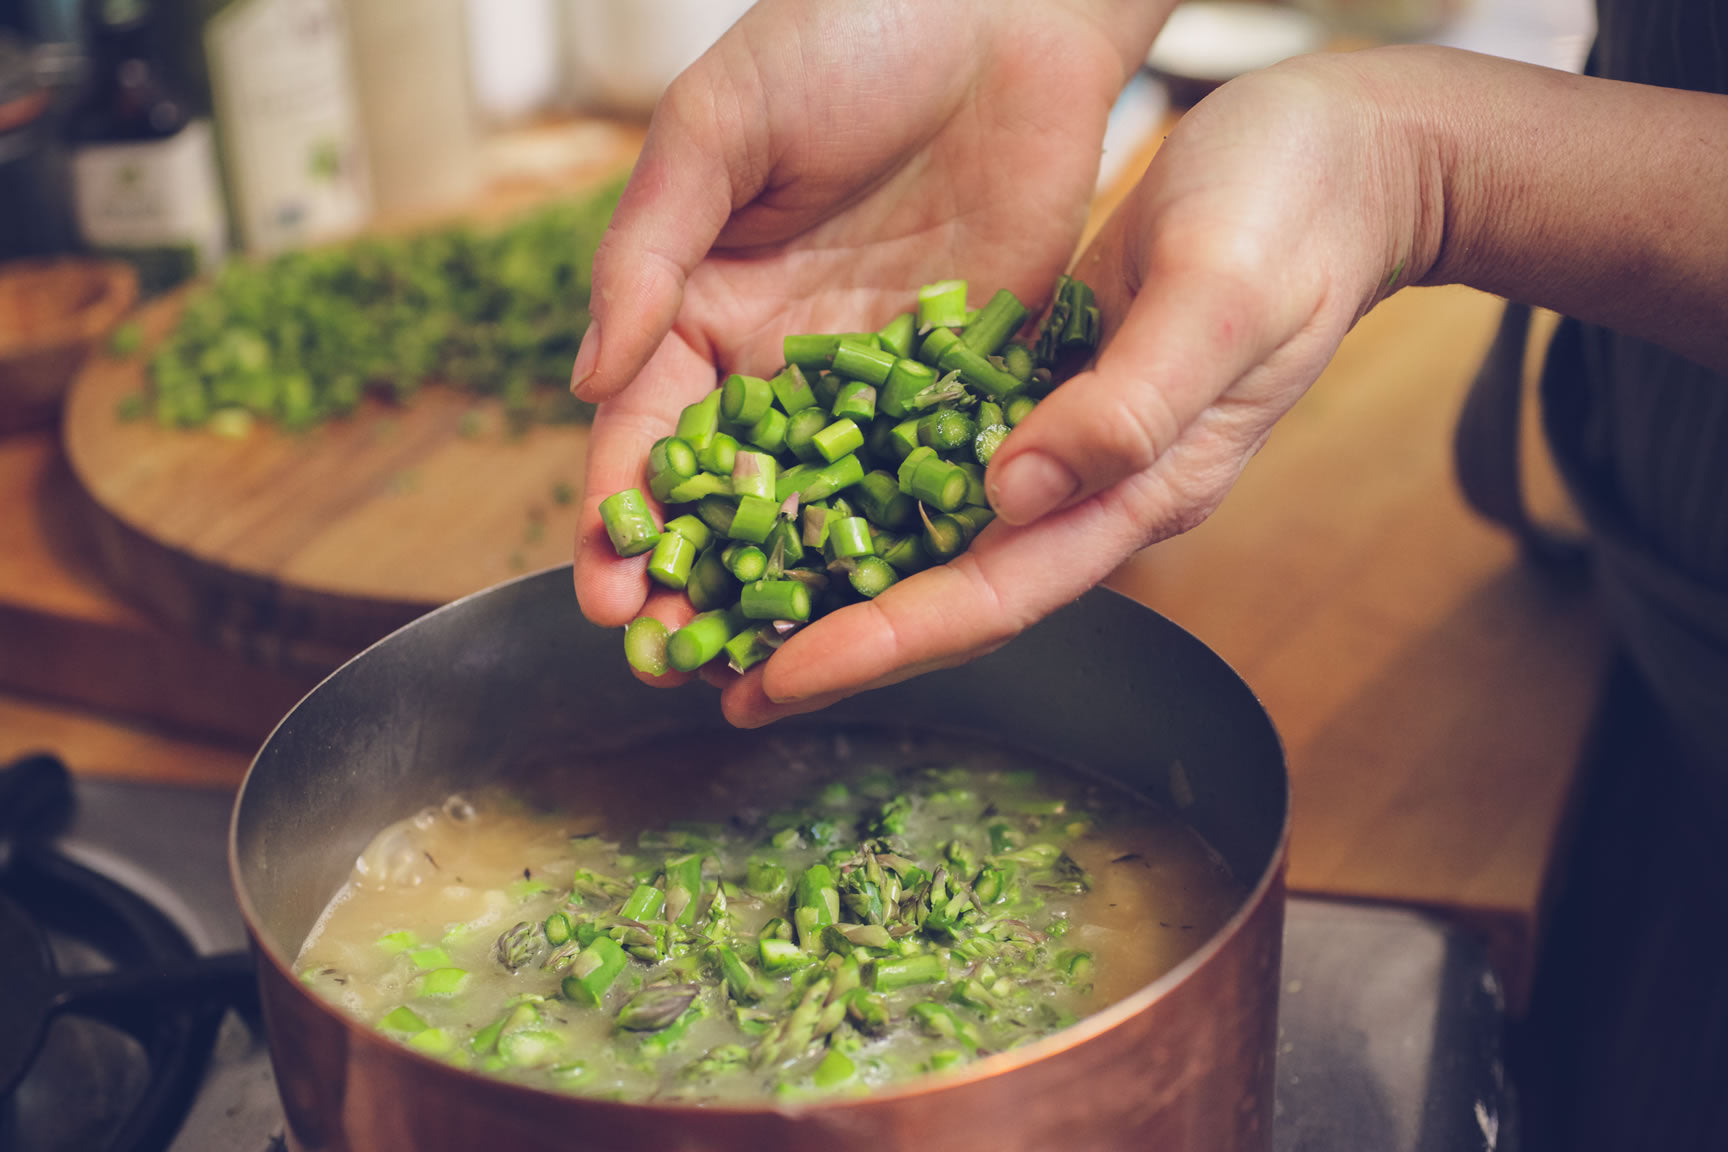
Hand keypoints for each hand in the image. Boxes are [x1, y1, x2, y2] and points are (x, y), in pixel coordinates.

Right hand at [572, 0, 1162, 694]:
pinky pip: (926, 471)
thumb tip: (585, 381)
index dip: (620, 512)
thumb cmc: (847, 32)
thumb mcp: (719, 124)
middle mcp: (781, 354)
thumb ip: (650, 249)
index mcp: (703, 298)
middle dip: (696, 576)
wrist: (1007, 3)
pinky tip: (886, 611)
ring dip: (790, 586)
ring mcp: (873, 374)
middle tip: (674, 662)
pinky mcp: (963, 375)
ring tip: (766, 665)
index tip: (607, 596)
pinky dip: (901, 541)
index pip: (647, 427)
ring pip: (821, 503)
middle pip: (728, 491)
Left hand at [720, 52, 1436, 723]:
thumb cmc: (1293, 216)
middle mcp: (1093, 488)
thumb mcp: (1220, 297)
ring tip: (737, 611)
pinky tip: (796, 495)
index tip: (784, 676)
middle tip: (727, 682)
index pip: (995, 594)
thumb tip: (1021, 490)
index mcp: (1140, 490)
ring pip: (935, 536)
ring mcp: (1066, 442)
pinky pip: (939, 457)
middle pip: (951, 593)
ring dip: (840, 579)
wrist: (1340, 161)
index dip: (887, 642)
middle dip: (842, 642)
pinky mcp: (1041, 387)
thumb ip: (1130, 403)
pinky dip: (866, 489)